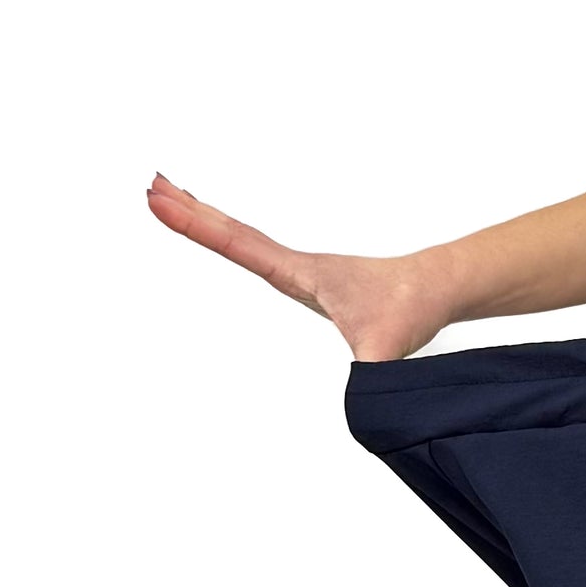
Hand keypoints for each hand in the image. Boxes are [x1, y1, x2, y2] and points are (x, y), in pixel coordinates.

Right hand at [146, 175, 451, 362]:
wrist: (435, 288)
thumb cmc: (410, 310)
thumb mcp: (386, 347)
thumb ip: (370, 374)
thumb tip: (362, 400)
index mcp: (300, 272)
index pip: (239, 244)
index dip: (197, 226)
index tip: (161, 201)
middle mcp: (295, 264)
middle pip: (232, 230)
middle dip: (189, 209)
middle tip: (150, 186)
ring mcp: (300, 269)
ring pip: (242, 235)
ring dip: (207, 216)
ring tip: (171, 194)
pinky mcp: (308, 278)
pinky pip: (258, 248)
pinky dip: (231, 235)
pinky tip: (223, 234)